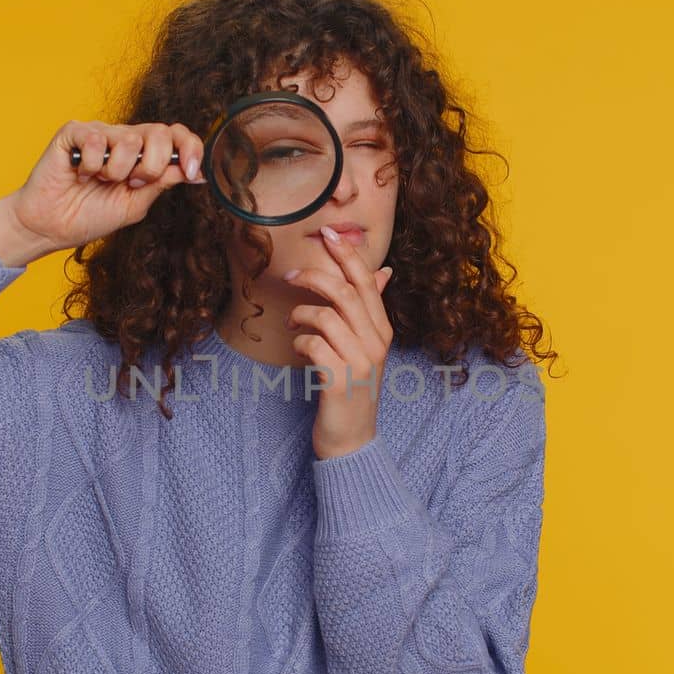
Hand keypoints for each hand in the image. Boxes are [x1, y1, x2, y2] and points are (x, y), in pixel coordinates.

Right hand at [0, 120, 208, 260]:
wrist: (52, 226)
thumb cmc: (90, 215)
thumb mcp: (136, 204)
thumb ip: (162, 183)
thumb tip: (197, 173)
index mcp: (143, 153)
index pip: (175, 135)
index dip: (190, 147)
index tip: (192, 171)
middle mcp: (124, 138)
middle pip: (160, 133)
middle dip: (151, 166)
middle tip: (131, 183)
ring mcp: (100, 133)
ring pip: (129, 139)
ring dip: (117, 171)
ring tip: (100, 180)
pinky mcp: (74, 132)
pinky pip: (96, 139)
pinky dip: (91, 165)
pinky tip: (80, 174)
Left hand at [285, 226, 395, 459]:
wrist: (352, 440)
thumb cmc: (353, 389)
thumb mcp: (367, 347)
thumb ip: (370, 310)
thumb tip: (384, 271)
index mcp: (382, 330)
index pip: (367, 281)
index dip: (348, 254)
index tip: (329, 233)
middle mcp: (376, 343)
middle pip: (346, 292)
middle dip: (314, 276)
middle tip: (290, 276)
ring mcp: (359, 363)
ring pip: (326, 316)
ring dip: (301, 314)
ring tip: (293, 325)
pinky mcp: (339, 382)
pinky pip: (313, 346)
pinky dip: (299, 343)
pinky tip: (298, 350)